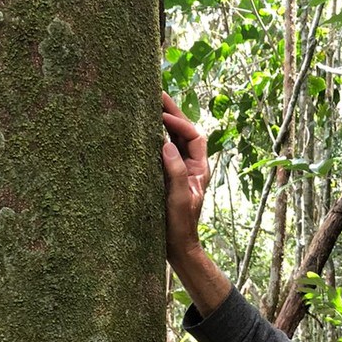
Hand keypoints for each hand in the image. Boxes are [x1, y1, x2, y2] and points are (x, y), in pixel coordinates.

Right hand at [161, 92, 208, 269]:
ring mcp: (178, 172)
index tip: (162, 116)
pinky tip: (142, 131)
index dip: (179, 123)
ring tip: (148, 104)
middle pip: (183, 132)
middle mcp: (190, 167)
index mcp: (198, 169)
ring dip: (163, 122)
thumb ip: (175, 171)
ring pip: (173, 140)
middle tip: (157, 93)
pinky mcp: (165, 178)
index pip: (193, 136)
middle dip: (172, 113)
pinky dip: (154, 139)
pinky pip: (162, 153)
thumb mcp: (178, 199)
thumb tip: (165, 144)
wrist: (177, 247)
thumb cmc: (180, 227)